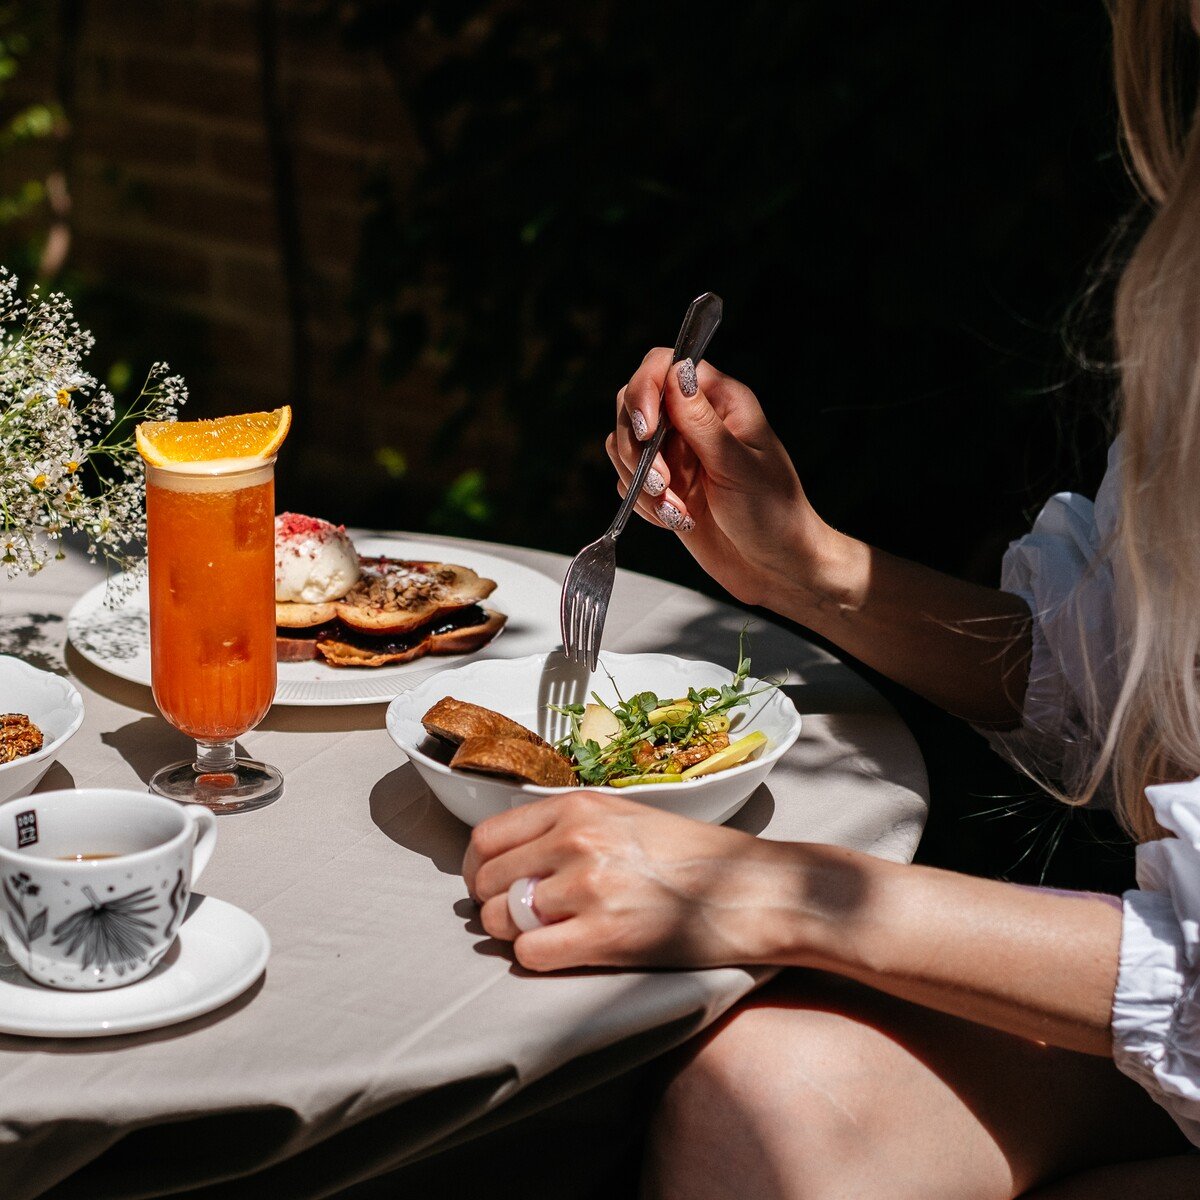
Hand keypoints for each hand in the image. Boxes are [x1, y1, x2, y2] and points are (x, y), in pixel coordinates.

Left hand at [462, 790, 804, 971]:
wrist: (754, 889)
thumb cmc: (695, 856)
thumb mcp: (626, 817)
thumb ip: (569, 828)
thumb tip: (514, 857)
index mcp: (577, 807)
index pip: (486, 837)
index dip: (481, 869)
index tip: (493, 885)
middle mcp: (575, 841)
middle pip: (487, 881)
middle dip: (494, 904)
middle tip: (519, 917)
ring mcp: (587, 888)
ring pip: (501, 921)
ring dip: (515, 935)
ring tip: (547, 935)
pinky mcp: (604, 936)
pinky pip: (530, 956)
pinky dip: (539, 960)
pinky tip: (567, 952)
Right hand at [606, 349, 833, 607]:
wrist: (778, 566)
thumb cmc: (775, 513)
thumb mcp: (738, 465)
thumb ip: (701, 420)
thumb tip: (676, 370)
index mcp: (721, 400)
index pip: (664, 365)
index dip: (644, 391)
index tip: (647, 431)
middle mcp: (694, 420)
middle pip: (633, 404)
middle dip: (638, 448)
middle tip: (663, 484)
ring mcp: (676, 453)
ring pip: (626, 445)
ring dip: (640, 481)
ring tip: (675, 509)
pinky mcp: (665, 485)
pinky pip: (628, 480)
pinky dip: (642, 503)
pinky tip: (676, 519)